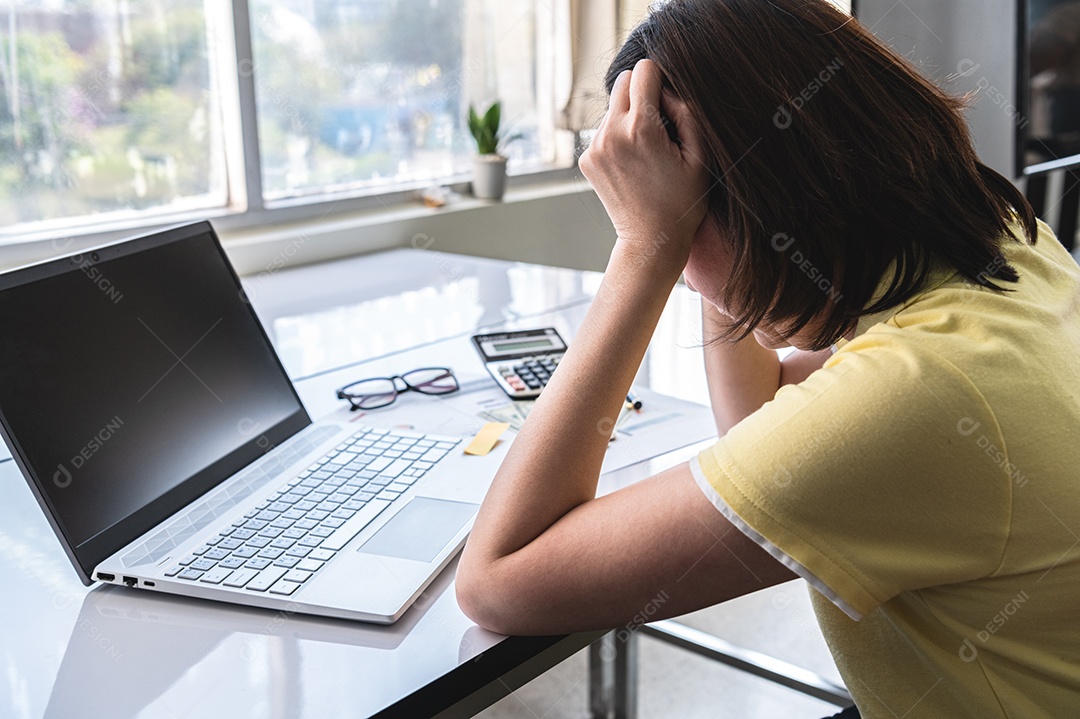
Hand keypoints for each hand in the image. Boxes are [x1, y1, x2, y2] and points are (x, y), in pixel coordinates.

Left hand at [579, 59, 710, 269]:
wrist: (651, 240)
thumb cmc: (683, 201)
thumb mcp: (699, 155)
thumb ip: (686, 111)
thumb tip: (667, 88)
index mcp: (641, 128)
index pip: (644, 70)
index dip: (661, 82)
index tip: (669, 107)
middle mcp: (611, 133)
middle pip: (623, 81)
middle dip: (642, 94)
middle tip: (659, 127)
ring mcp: (594, 147)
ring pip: (612, 106)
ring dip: (628, 117)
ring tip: (646, 152)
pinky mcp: (586, 159)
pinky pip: (603, 130)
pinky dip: (617, 137)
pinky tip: (632, 163)